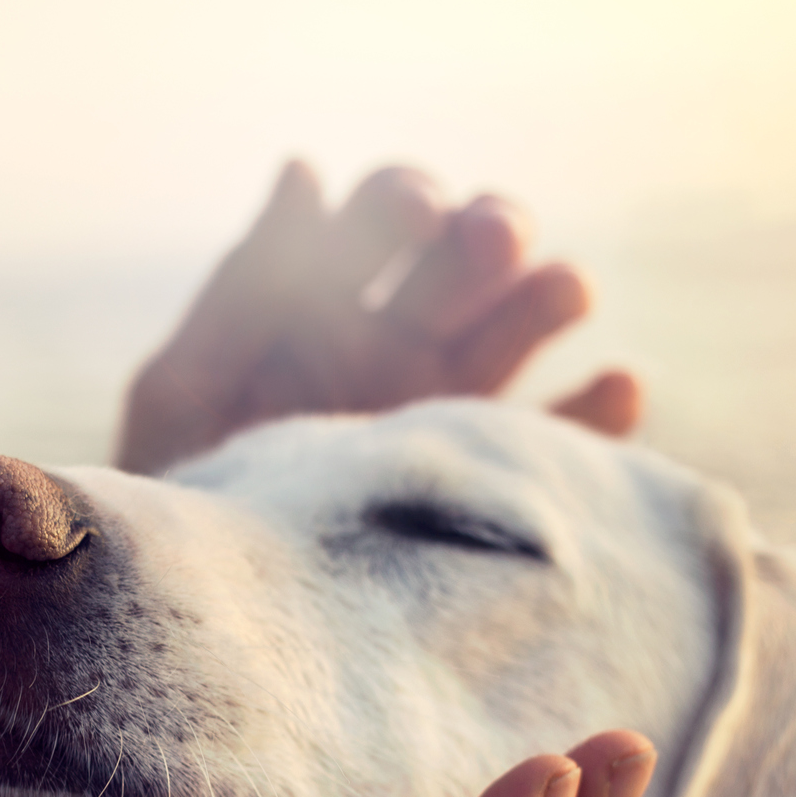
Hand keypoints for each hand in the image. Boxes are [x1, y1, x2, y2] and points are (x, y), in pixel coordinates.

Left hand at [116, 161, 641, 475]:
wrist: (212, 628)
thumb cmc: (180, 504)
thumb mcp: (186, 394)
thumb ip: (243, 291)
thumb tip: (305, 168)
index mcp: (326, 306)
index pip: (385, 219)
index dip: (403, 202)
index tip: (413, 211)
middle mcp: (401, 347)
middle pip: (468, 261)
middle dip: (487, 234)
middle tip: (490, 239)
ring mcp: (452, 414)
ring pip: (523, 331)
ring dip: (549, 296)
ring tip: (564, 289)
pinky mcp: (493, 488)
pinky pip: (564, 444)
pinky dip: (600, 413)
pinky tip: (615, 388)